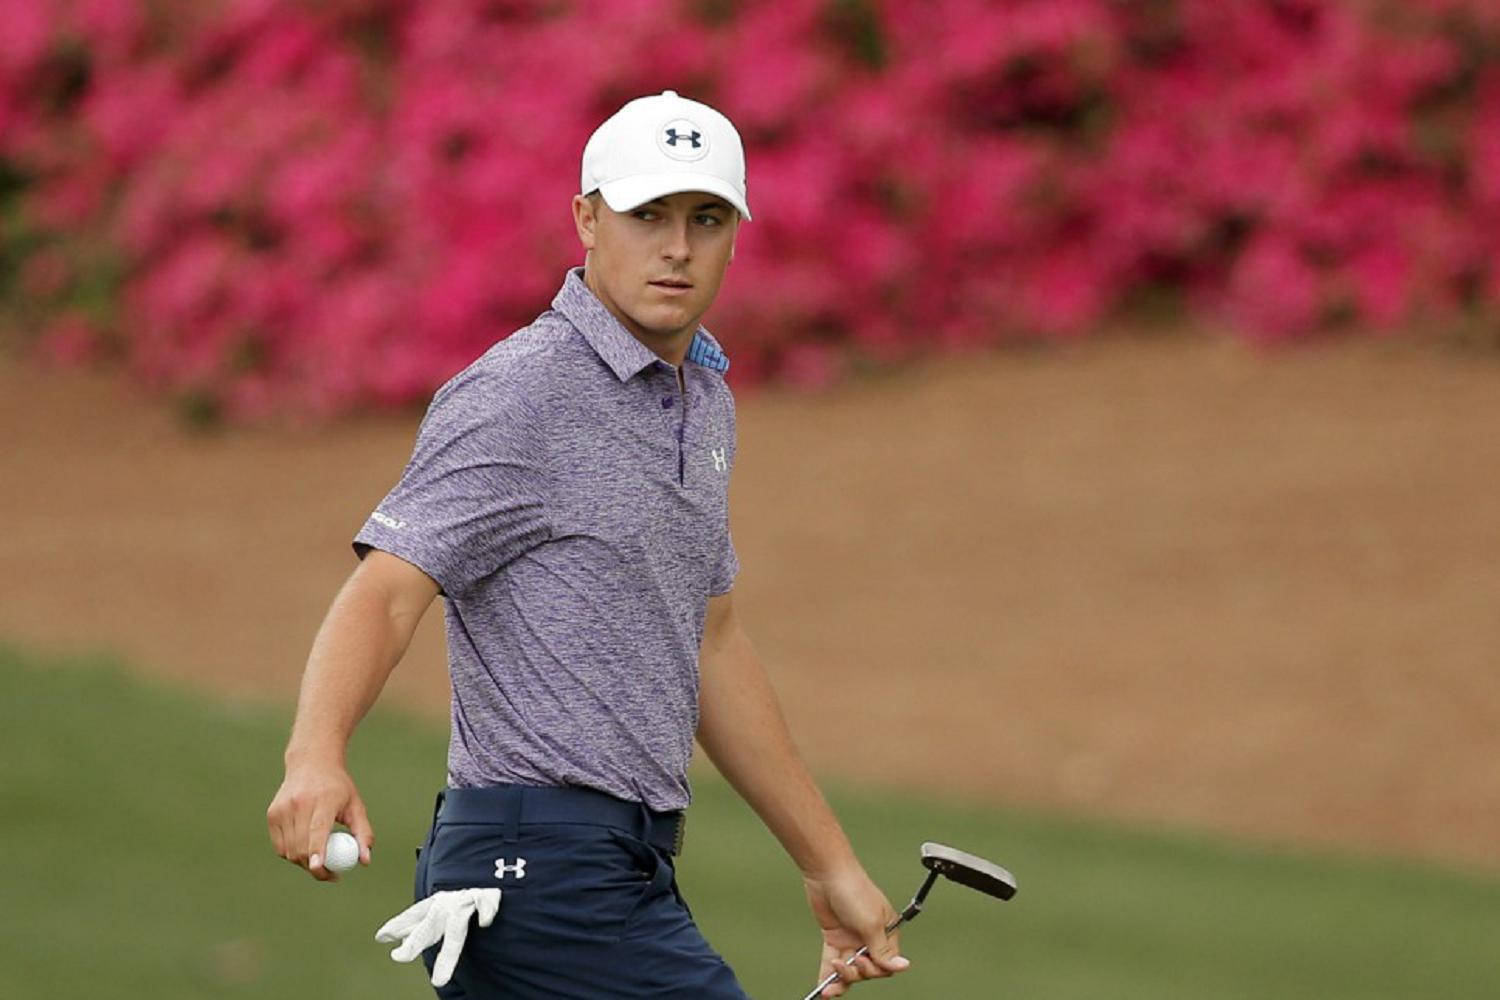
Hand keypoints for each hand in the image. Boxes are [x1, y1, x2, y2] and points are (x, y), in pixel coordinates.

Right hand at [266, 757, 372, 880]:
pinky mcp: (272, 814)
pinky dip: (292, 853)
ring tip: (320, 860)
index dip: (316, 851)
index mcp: (323, 799)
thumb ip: (363, 833)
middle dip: (314, 867)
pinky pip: (280, 846)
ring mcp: (282, 809)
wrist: (311, 763)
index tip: (319, 869)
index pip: (316, 829)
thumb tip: (365, 861)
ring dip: (303, 863)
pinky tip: (305, 847)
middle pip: (301, 845)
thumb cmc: (338, 788)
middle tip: (330, 875)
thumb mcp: (356, 806)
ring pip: (289, 850)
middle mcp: (299, 803)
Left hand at [375, 889, 501, 986]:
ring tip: (440, 979)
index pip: (414, 915)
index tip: (381, 936)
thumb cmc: (462, 899)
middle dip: (415, 942)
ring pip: (456, 927)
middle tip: (400, 956)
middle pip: (430, 925)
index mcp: (435, 904)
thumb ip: (412, 924)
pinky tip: (485, 921)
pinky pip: (487, 904)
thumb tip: (382, 936)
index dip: (398, 925)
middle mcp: (449, 903)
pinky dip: (486, 911)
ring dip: (448, 954)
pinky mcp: (490, 897)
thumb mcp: (435, 909)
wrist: (493, 872)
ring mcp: (468, 901)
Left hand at [803, 866, 908, 996]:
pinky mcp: (834, 937)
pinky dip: (827, 974)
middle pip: (867, 969)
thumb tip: (903, 967)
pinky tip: (822, 986)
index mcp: (887, 933)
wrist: (827, 873)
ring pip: (849, 969)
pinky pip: (832, 962)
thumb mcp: (871, 923)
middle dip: (856, 972)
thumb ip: (882, 949)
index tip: (863, 963)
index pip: (886, 965)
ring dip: (840, 979)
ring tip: (828, 988)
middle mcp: (869, 938)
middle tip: (844, 964)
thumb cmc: (855, 890)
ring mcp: (851, 938)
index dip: (875, 969)